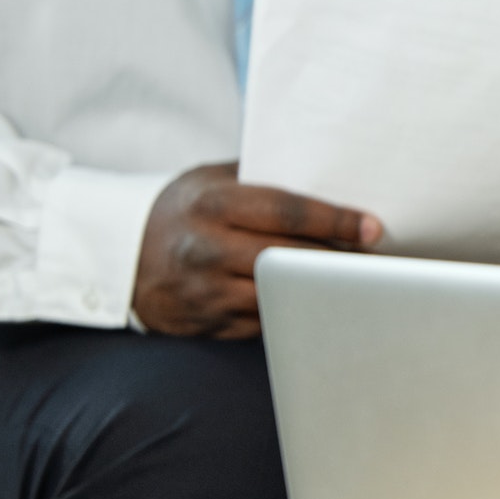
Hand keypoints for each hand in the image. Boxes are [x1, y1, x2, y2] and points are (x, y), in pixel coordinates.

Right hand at [131, 163, 381, 340]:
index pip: (286, 212)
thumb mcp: (214, 179)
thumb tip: (334, 173)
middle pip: (291, 260)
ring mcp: (205, 293)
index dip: (334, 220)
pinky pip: (266, 323)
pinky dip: (297, 313)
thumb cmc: (183, 208)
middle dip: (339, 260)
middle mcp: (206, 249)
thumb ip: (265, 179)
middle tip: (380, 260)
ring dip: (323, 292)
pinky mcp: (208, 325)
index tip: (372, 227)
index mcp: (212, 205)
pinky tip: (324, 305)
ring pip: (282, 298)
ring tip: (361, 283)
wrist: (118, 255)